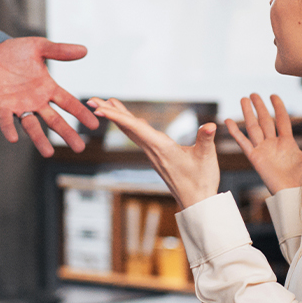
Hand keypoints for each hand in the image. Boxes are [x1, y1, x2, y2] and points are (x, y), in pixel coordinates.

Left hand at [0, 38, 99, 156]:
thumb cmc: (14, 51)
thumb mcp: (38, 47)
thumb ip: (59, 51)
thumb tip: (85, 50)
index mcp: (47, 87)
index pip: (68, 103)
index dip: (80, 113)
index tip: (95, 126)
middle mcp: (35, 100)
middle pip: (54, 120)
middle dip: (67, 133)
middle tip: (80, 148)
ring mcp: (18, 105)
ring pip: (32, 125)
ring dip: (39, 139)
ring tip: (48, 154)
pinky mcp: (0, 106)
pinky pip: (5, 120)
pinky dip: (9, 128)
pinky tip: (13, 138)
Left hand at [90, 98, 220, 209]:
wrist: (197, 202)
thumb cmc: (202, 180)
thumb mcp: (206, 157)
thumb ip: (206, 139)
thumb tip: (209, 125)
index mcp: (161, 147)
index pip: (135, 128)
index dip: (117, 117)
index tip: (99, 109)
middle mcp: (152, 150)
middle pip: (126, 128)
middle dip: (109, 113)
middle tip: (91, 100)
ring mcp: (153, 154)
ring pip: (131, 132)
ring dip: (118, 117)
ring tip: (107, 103)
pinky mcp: (157, 157)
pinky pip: (139, 137)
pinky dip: (131, 125)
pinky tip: (132, 120)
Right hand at [222, 93, 301, 192]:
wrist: (298, 194)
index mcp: (288, 143)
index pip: (282, 120)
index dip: (278, 108)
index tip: (273, 95)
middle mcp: (274, 145)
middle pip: (265, 121)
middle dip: (260, 107)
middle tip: (253, 94)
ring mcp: (264, 151)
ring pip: (254, 127)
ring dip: (248, 113)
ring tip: (243, 99)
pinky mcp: (255, 159)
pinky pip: (243, 143)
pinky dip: (235, 132)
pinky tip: (228, 121)